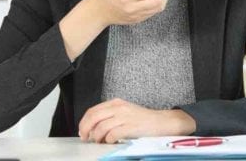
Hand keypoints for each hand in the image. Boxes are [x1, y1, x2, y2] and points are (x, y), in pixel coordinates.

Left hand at [78, 98, 196, 143]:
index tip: (82, 131)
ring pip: (101, 127)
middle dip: (86, 130)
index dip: (84, 122)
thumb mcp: (125, 111)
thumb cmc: (144, 119)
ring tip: (100, 141)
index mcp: (116, 103)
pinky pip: (113, 134)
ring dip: (97, 137)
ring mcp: (125, 117)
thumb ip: (110, 115)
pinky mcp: (131, 127)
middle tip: (86, 138)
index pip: (93, 111)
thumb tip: (93, 127)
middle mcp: (119, 108)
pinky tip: (111, 141)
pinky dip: (108, 140)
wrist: (162, 122)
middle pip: (94, 118)